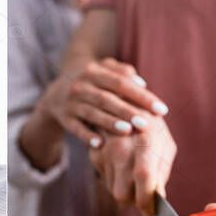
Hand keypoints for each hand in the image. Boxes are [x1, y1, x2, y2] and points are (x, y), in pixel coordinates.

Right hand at [37, 58, 168, 147]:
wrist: (55, 92)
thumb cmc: (91, 82)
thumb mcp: (102, 71)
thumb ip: (122, 73)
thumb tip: (142, 84)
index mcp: (93, 71)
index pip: (121, 83)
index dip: (141, 96)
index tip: (161, 110)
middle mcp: (80, 86)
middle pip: (106, 99)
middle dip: (127, 111)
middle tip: (146, 124)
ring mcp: (70, 102)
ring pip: (91, 113)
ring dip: (109, 122)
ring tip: (127, 130)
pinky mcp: (63, 118)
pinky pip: (75, 128)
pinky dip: (86, 135)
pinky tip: (99, 144)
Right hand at [88, 115, 175, 215]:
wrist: (123, 104)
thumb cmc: (152, 128)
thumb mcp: (165, 145)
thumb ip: (161, 173)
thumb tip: (158, 201)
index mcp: (145, 144)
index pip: (144, 180)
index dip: (147, 201)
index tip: (151, 211)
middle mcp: (121, 149)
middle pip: (121, 194)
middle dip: (132, 200)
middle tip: (142, 195)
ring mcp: (104, 152)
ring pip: (112, 189)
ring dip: (124, 189)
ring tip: (133, 172)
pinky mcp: (94, 155)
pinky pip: (105, 179)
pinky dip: (114, 178)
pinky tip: (121, 163)